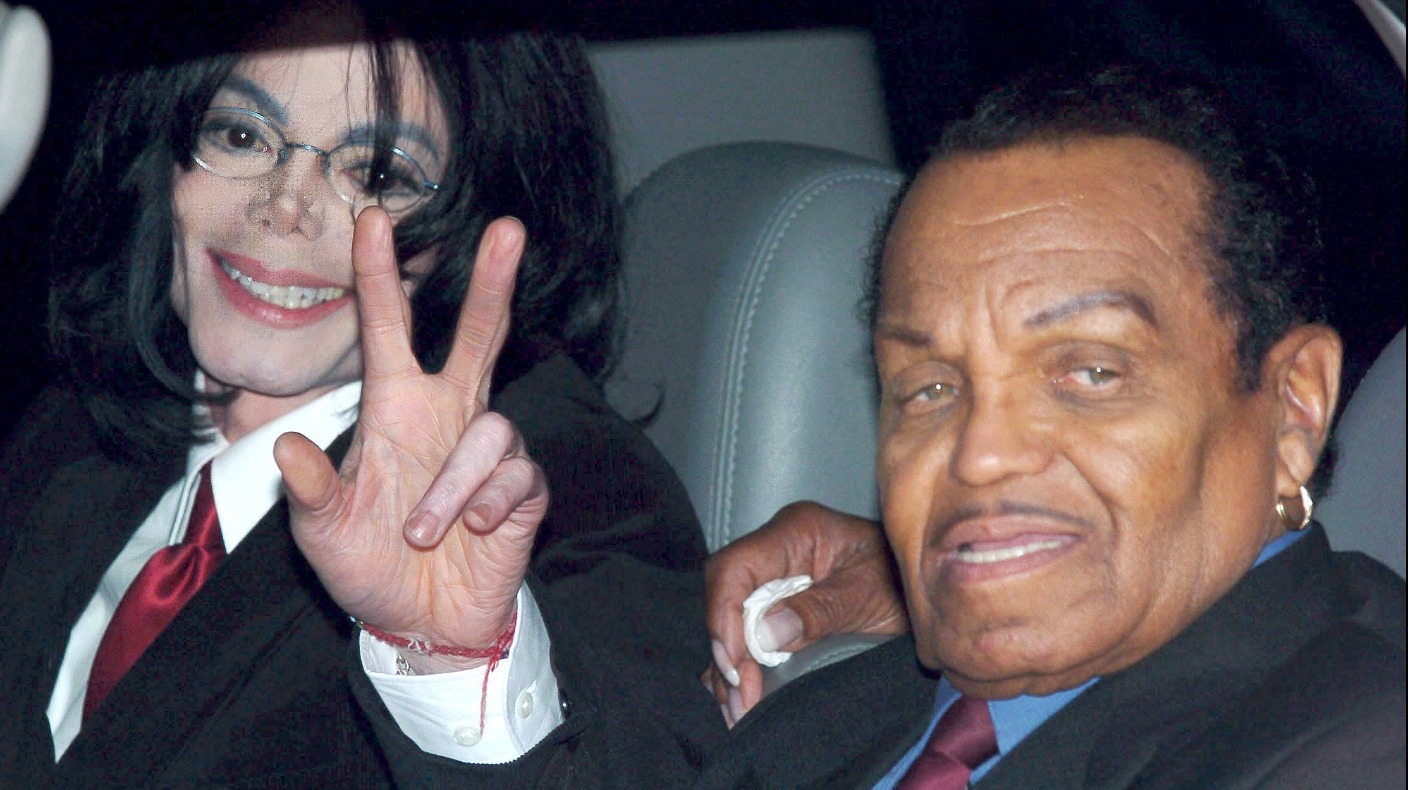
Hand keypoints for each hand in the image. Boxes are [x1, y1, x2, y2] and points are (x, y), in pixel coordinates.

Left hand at [275, 208, 547, 674]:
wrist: (422, 624)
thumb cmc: (368, 567)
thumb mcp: (323, 532)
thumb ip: (310, 490)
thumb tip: (285, 447)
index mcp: (395, 410)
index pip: (389, 330)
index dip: (381, 275)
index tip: (374, 220)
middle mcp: (447, 417)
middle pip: (479, 336)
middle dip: (493, 283)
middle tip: (508, 229)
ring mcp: (488, 453)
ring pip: (492, 429)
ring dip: (454, 486)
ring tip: (426, 533)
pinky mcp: (521, 488)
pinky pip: (516, 476)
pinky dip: (487, 506)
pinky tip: (472, 534)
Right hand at [704, 501, 907, 725]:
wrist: (932, 587)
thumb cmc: (906, 579)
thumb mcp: (870, 596)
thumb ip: (818, 611)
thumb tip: (763, 635)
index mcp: (796, 532)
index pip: (735, 567)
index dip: (724, 616)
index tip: (736, 664)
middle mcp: (777, 552)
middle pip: (725, 598)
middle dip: (727, 652)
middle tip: (741, 700)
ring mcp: (775, 580)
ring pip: (731, 623)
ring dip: (730, 669)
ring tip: (738, 711)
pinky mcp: (779, 609)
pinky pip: (746, 637)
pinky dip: (741, 670)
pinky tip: (741, 699)